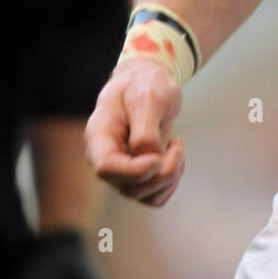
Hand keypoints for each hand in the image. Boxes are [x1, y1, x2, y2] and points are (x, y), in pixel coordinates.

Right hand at [84, 57, 183, 205]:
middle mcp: (107, 159)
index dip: (134, 171)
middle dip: (162, 172)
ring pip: (145, 197)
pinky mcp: (138, 176)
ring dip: (171, 176)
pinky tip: (176, 156)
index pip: (106, 168)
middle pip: (129, 188)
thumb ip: (145, 131)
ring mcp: (121, 171)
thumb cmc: (143, 84)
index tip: (159, 158)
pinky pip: (155, 196)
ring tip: (178, 147)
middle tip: (178, 143)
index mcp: (99, 136)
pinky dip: (172, 181)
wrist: (148, 81)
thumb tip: (150, 161)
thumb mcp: (146, 97)